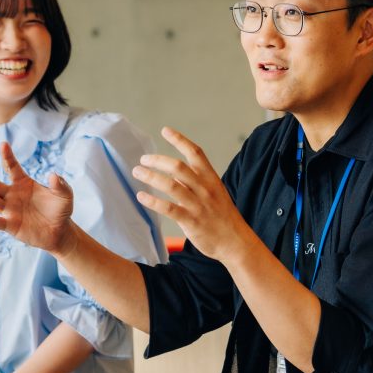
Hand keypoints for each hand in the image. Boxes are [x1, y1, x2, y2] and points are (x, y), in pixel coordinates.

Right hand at [0, 142, 77, 256]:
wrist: (60, 231)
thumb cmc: (60, 210)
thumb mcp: (65, 195)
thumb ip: (61, 185)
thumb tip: (53, 176)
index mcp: (23, 183)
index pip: (11, 167)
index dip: (7, 156)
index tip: (4, 144)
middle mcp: (12, 195)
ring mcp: (10, 210)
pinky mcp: (10, 225)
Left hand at [132, 127, 254, 262]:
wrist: (235, 242)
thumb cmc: (222, 217)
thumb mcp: (214, 193)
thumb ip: (194, 183)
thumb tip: (173, 174)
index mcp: (211, 179)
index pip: (195, 153)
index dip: (180, 140)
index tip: (165, 130)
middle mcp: (204, 189)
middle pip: (179, 167)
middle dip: (158, 160)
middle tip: (143, 159)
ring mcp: (198, 205)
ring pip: (171, 186)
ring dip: (151, 177)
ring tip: (137, 173)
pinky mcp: (191, 221)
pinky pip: (169, 208)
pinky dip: (153, 201)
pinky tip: (141, 197)